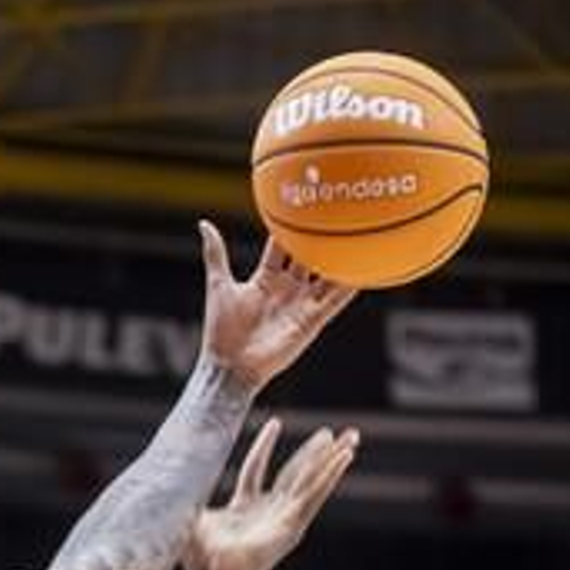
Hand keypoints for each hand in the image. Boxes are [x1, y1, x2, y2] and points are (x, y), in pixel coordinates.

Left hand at [185, 417, 358, 569]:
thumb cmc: (200, 559)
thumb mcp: (190, 516)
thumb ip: (187, 493)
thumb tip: (164, 472)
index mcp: (242, 509)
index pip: (255, 470)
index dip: (264, 446)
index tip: (276, 422)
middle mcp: (266, 512)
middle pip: (293, 473)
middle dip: (312, 453)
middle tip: (331, 432)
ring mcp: (283, 517)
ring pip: (311, 479)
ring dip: (331, 457)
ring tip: (350, 437)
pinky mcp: (294, 523)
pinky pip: (316, 492)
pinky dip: (332, 474)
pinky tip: (346, 456)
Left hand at [199, 222, 355, 392]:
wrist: (230, 366)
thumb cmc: (221, 330)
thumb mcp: (220, 285)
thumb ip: (216, 254)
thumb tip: (204, 224)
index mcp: (266, 278)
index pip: (283, 246)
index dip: (293, 227)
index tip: (305, 203)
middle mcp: (287, 289)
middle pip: (310, 258)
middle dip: (322, 238)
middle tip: (338, 211)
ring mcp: (301, 304)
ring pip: (327, 277)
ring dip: (341, 260)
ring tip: (359, 237)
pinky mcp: (311, 321)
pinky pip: (335, 301)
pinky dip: (350, 287)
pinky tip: (365, 271)